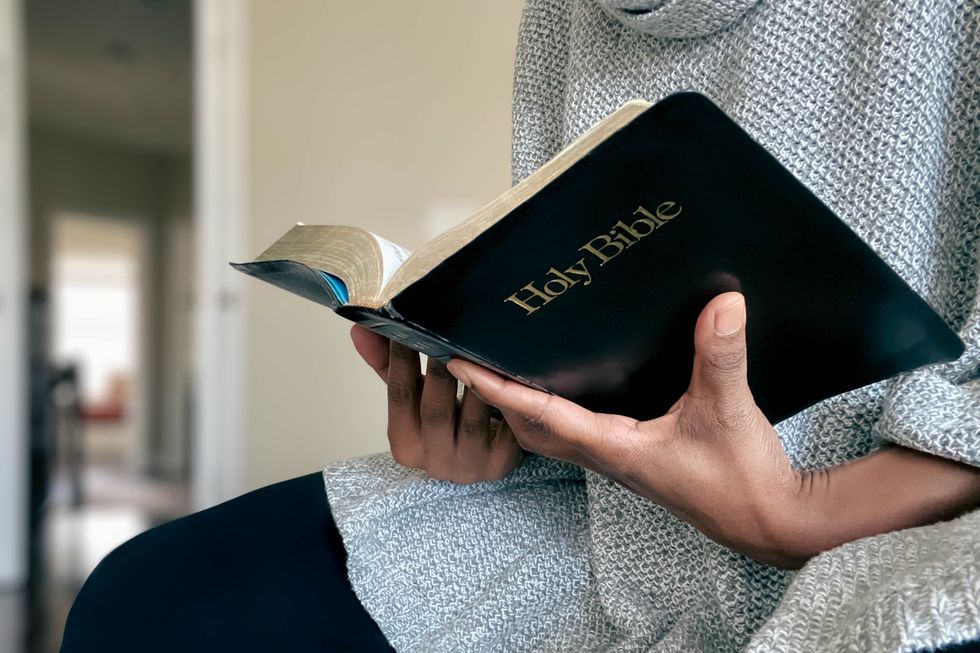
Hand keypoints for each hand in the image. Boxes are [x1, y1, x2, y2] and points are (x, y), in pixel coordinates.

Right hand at [351, 325, 522, 482]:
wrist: (483, 454)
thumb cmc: (445, 422)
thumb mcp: (413, 397)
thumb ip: (386, 366)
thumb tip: (360, 328)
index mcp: (405, 445)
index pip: (399, 396)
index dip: (401, 359)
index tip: (408, 325)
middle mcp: (434, 462)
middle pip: (435, 409)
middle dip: (441, 367)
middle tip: (449, 330)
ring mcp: (469, 466)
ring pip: (472, 417)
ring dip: (478, 380)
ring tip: (479, 346)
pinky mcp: (501, 464)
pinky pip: (506, 428)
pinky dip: (506, 400)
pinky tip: (508, 372)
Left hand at [447, 292, 979, 568]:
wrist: (770, 521)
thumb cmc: (741, 478)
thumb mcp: (728, 409)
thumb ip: (721, 355)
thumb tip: (723, 302)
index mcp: (612, 446)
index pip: (540, 413)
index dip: (498, 388)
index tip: (461, 364)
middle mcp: (605, 454)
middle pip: (532, 427)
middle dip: (498, 397)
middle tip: (473, 360)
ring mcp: (619, 458)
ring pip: (553, 431)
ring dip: (523, 405)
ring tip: (505, 366)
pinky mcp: (637, 455)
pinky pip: (581, 430)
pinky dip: (558, 407)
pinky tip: (570, 381)